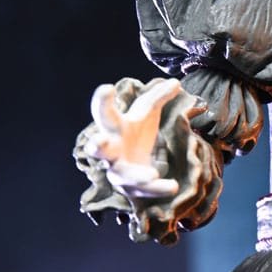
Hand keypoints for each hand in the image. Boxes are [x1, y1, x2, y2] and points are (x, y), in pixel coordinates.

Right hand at [86, 78, 183, 196]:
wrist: (132, 167)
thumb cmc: (135, 133)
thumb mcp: (146, 113)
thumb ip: (158, 98)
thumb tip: (175, 82)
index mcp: (114, 128)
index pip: (105, 113)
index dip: (102, 101)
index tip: (106, 88)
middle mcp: (111, 150)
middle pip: (97, 148)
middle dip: (96, 145)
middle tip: (96, 143)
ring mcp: (118, 170)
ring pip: (121, 175)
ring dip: (136, 175)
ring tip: (153, 174)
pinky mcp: (130, 188)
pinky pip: (143, 190)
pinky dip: (158, 188)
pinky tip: (172, 186)